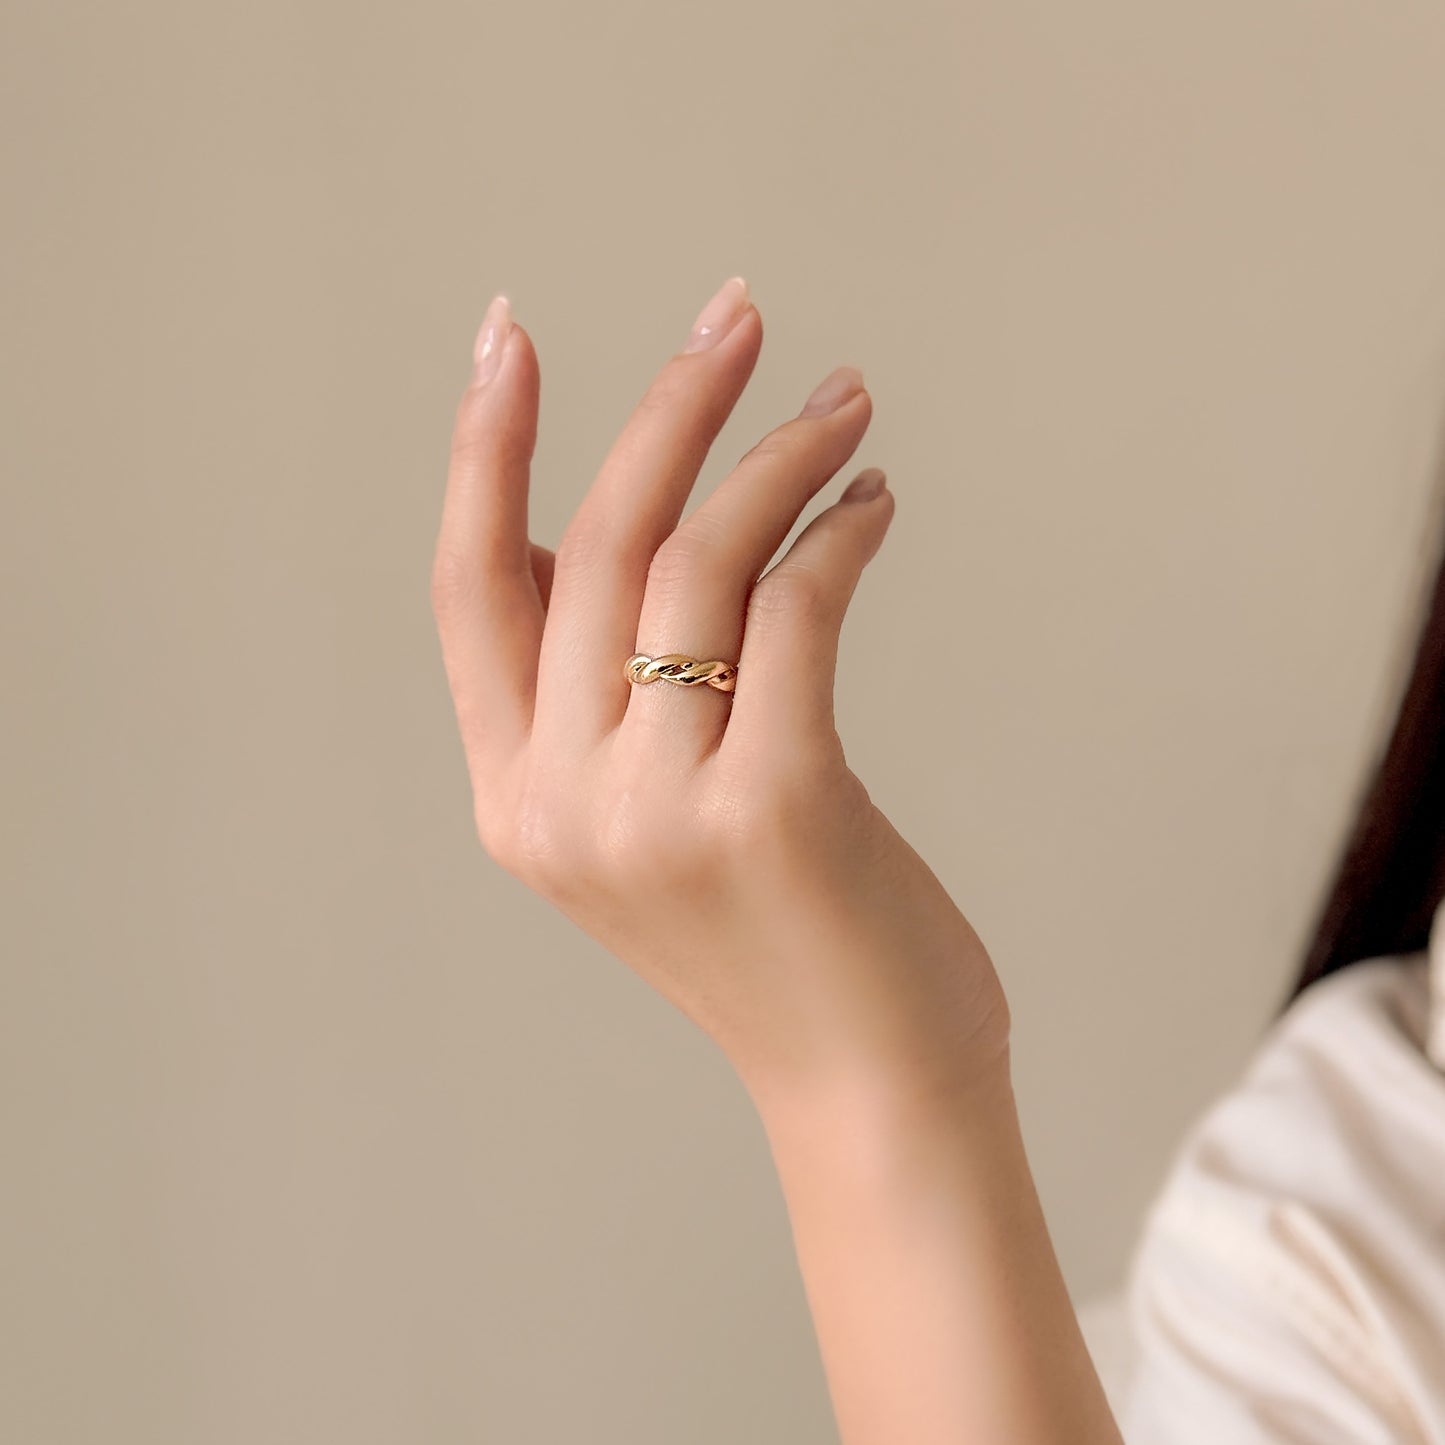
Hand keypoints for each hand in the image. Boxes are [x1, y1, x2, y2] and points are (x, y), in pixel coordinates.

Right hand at [429, 278, 1010, 1115]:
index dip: (481, 453)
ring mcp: (661, 809)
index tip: (509, 335)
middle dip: (669, 405)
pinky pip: (796, 608)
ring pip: (702, 558)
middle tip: (735, 313)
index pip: (470, 589)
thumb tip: (590, 531)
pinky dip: (841, 532)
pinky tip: (874, 504)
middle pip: (599, 543)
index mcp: (518, 802)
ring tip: (847, 404)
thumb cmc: (774, 940)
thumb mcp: (645, 827)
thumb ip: (597, 699)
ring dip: (780, 454)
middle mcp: (566, 803)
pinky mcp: (775, 802)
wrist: (865, 1085)